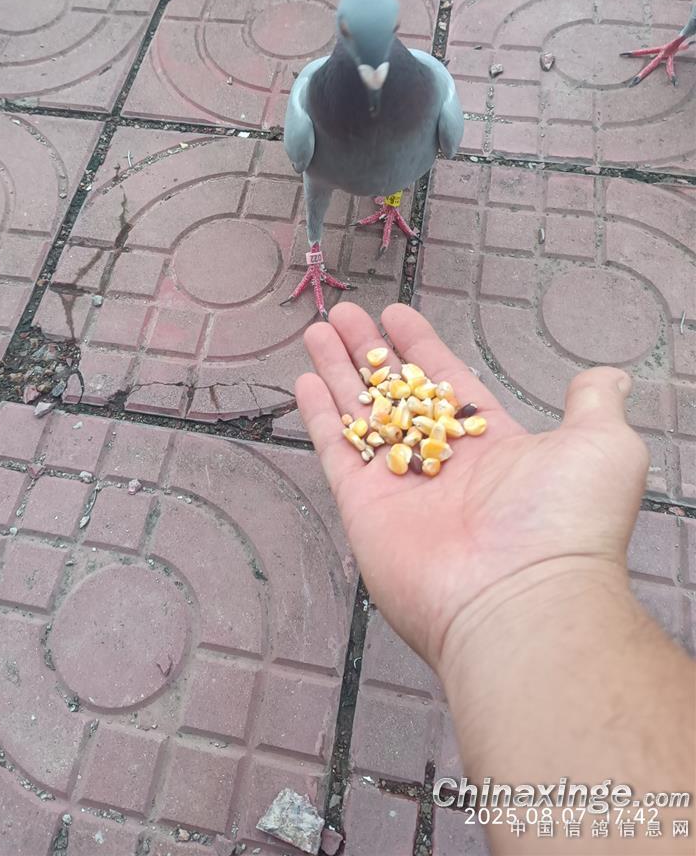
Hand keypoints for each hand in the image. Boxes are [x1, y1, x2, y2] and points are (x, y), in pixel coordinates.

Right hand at [296, 302, 648, 672]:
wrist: (519, 599)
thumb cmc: (565, 523)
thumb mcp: (603, 447)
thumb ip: (594, 404)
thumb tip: (607, 377)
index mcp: (494, 447)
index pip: (447, 383)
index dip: (421, 347)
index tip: (396, 314)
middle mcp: (443, 465)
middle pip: (397, 395)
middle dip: (371, 354)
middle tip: (346, 316)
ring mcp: (401, 488)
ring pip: (362, 416)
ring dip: (339, 373)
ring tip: (318, 330)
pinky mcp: (365, 509)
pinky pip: (338, 453)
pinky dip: (320, 417)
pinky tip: (305, 379)